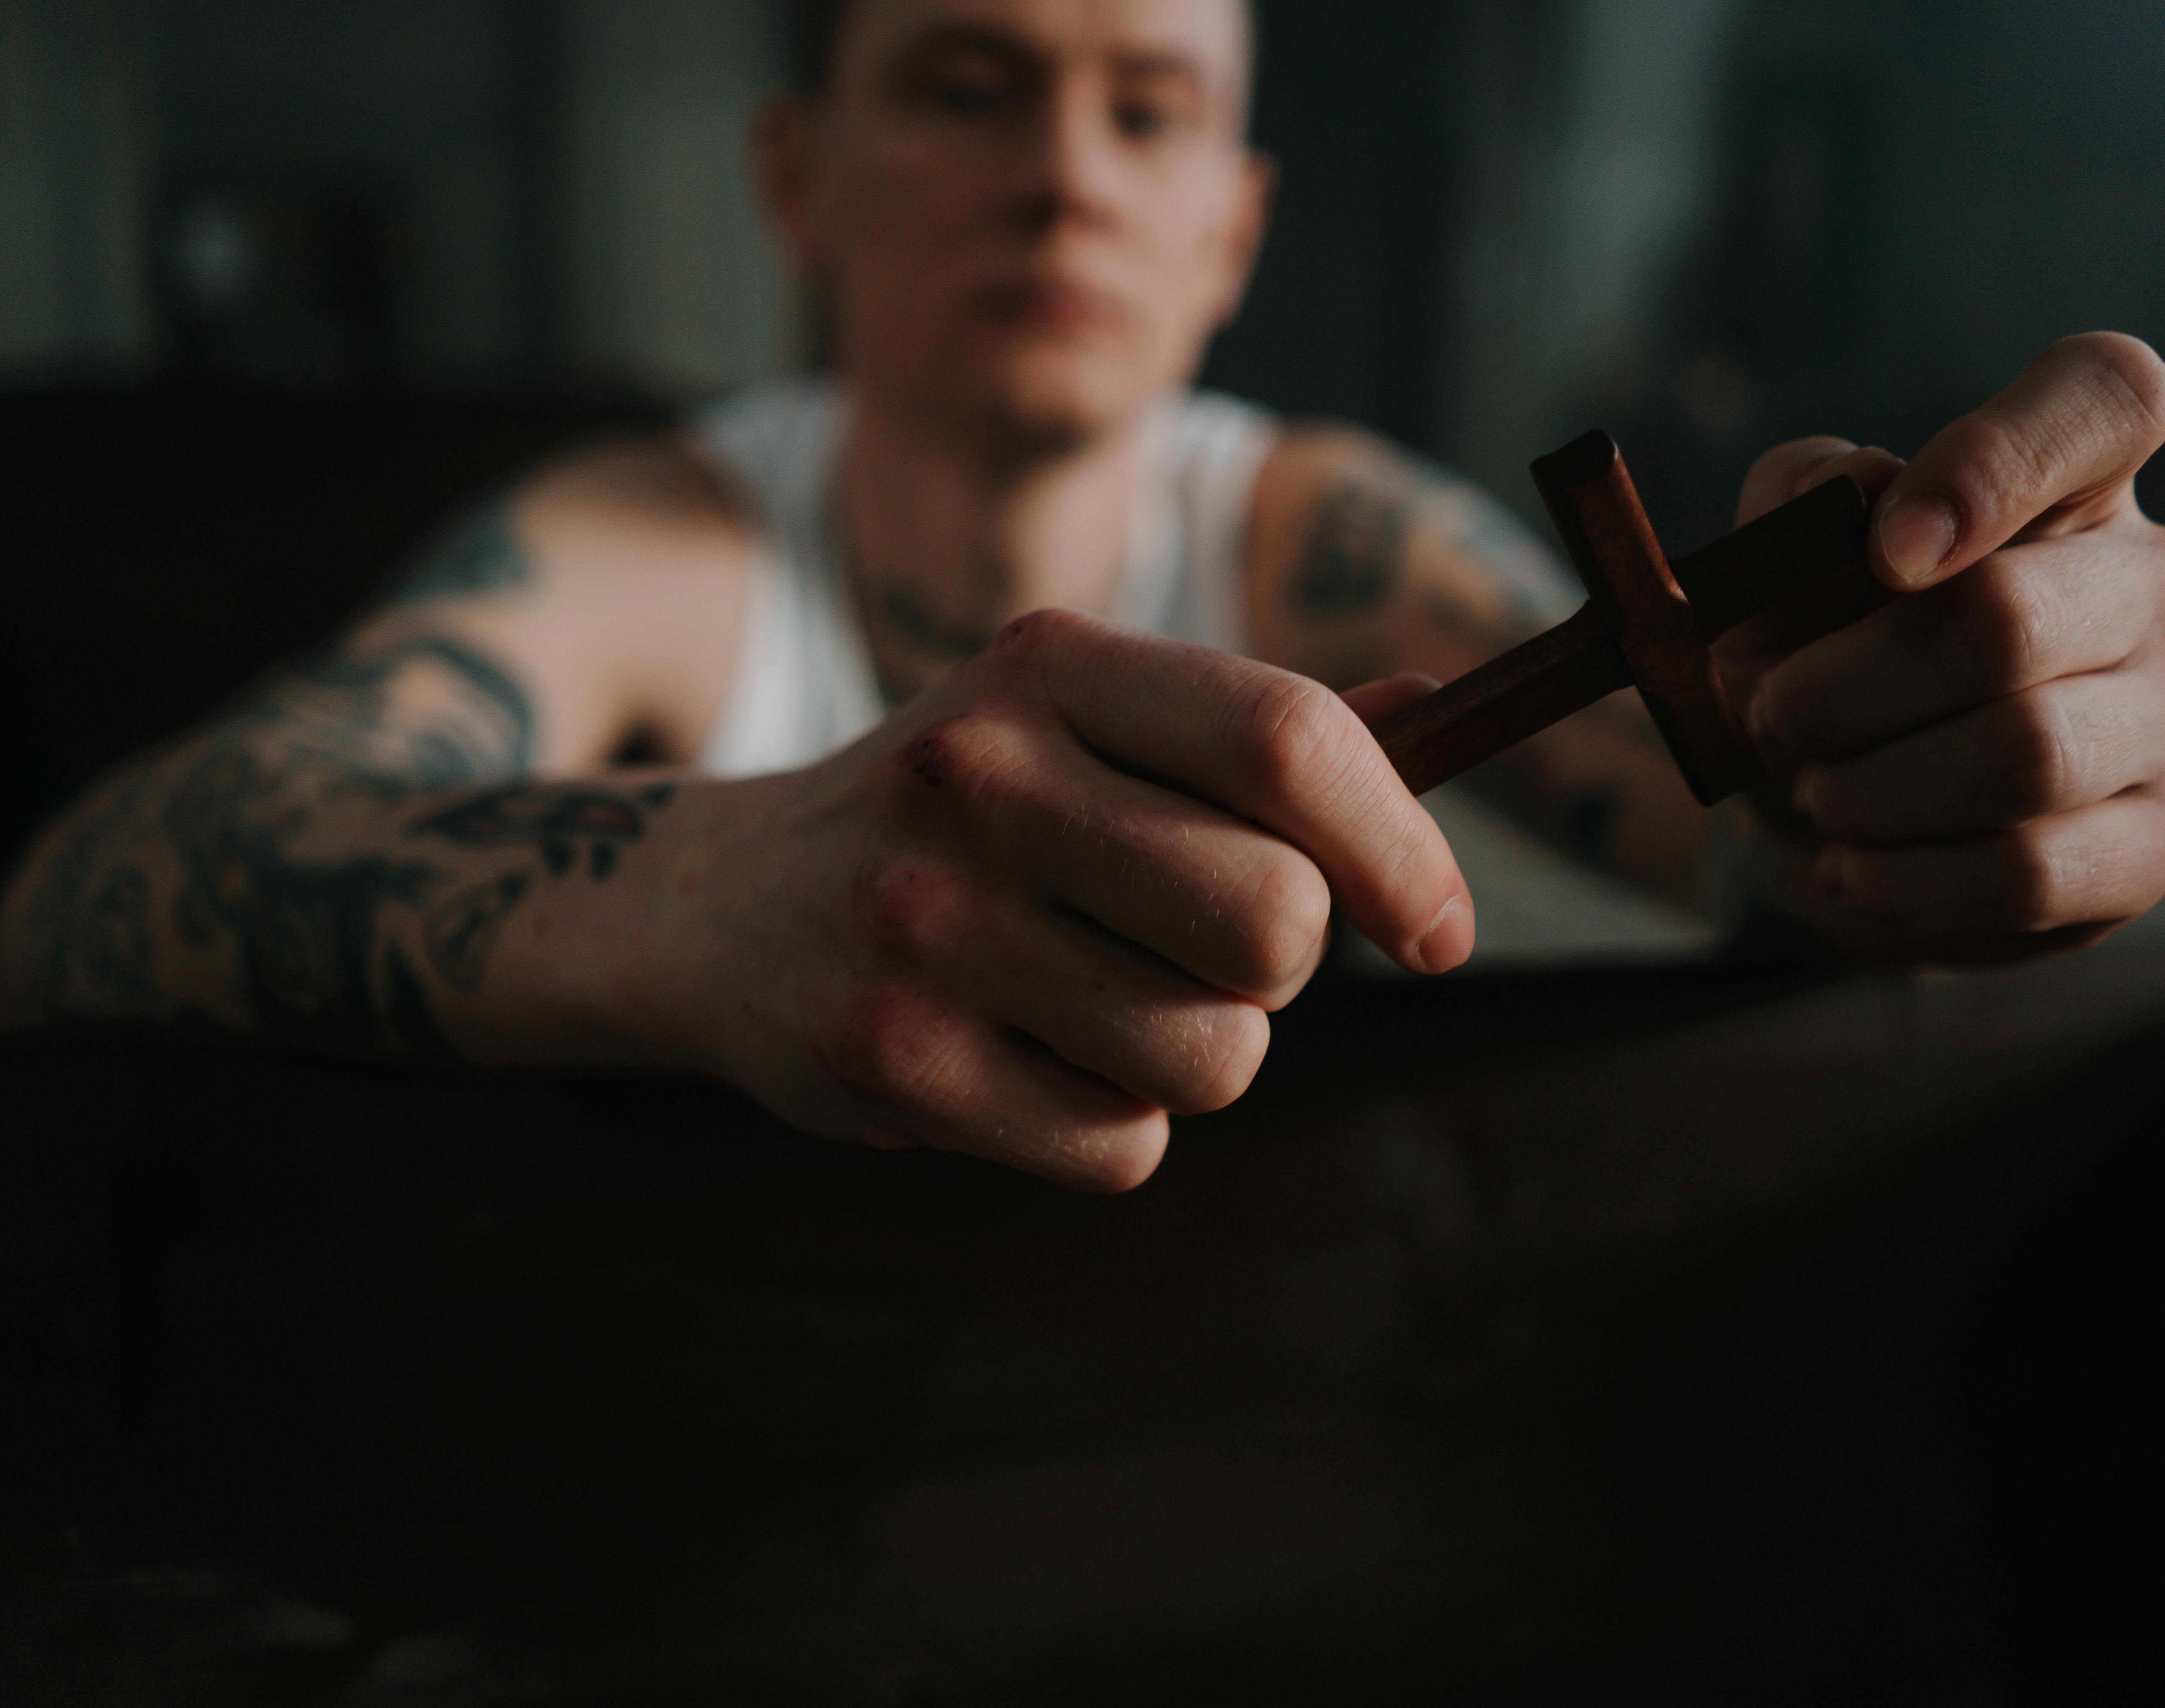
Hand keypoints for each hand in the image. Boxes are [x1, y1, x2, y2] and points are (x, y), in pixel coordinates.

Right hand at [587, 610, 1472, 1188]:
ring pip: (1217, 1056)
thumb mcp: (1080, 720)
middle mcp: (979, 774)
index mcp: (1051, 663)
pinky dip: (1111, 1127)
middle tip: (1207, 955)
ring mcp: (926, 921)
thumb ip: (1254, 727)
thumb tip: (1441, 708)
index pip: (1293, 741)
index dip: (1403, 849)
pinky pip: (1123, 1146)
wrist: (723, 904)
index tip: (1436, 928)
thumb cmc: (960, 815)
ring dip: (1199, 1054)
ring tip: (1101, 1004)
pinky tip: (1030, 1062)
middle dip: (1282, 967)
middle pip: (1279, 923)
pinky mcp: (891, 1058)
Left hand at [1719, 333, 2164, 964]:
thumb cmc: (1824, 658)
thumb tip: (1852, 491)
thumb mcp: (1776, 568)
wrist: (1840, 812)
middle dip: (1847, 687)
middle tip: (1774, 716)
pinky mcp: (2163, 839)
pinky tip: (1852, 864)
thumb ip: (1794, 507)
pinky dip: (1905, 877)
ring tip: (1818, 791)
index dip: (1994, 462)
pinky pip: (2029, 868)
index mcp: (2073, 480)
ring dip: (1870, 786)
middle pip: (2008, 618)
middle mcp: (2153, 581)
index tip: (1885, 549)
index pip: (2106, 396)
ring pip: (2020, 754)